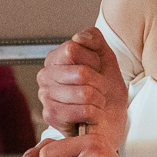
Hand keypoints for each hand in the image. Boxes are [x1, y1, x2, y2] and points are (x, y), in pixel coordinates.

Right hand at [37, 27, 129, 146]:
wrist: (111, 118)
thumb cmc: (106, 90)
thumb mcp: (105, 57)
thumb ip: (94, 39)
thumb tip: (79, 37)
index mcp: (54, 59)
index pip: (72, 49)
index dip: (92, 60)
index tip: (96, 69)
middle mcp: (45, 76)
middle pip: (80, 73)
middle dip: (99, 82)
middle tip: (99, 89)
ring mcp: (45, 96)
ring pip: (84, 93)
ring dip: (99, 99)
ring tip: (96, 102)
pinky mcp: (51, 116)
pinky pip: (84, 110)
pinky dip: (96, 113)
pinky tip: (92, 114)